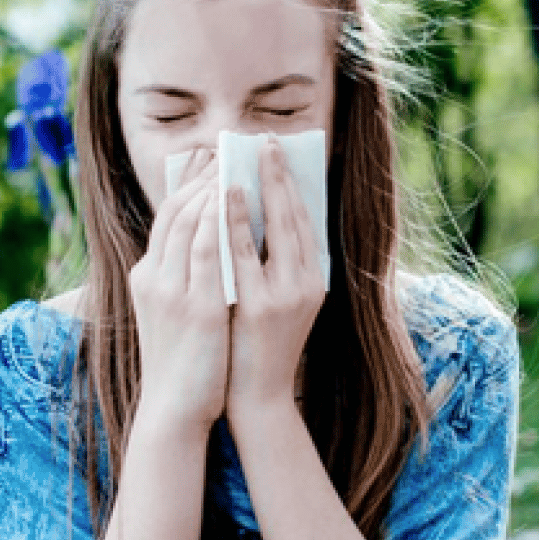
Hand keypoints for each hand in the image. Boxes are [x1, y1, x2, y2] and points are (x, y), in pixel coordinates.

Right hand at [128, 149, 229, 436]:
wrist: (175, 409)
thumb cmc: (182, 362)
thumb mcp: (171, 310)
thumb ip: (182, 276)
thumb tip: (210, 241)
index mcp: (146, 276)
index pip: (166, 216)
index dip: (187, 183)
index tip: (209, 159)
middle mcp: (153, 277)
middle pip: (176, 210)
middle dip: (202, 176)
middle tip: (228, 148)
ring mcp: (172, 291)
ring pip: (189, 222)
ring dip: (212, 188)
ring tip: (236, 162)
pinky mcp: (195, 307)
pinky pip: (208, 249)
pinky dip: (218, 218)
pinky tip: (235, 198)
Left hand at [225, 138, 326, 411]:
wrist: (257, 398)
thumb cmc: (260, 346)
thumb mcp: (280, 301)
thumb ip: (276, 264)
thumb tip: (260, 215)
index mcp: (315, 280)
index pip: (306, 220)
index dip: (292, 184)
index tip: (278, 153)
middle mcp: (307, 284)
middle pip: (295, 216)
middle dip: (280, 175)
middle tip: (266, 141)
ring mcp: (284, 296)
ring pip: (274, 229)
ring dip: (260, 188)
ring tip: (246, 156)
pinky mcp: (258, 307)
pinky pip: (243, 253)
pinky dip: (234, 220)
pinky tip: (223, 195)